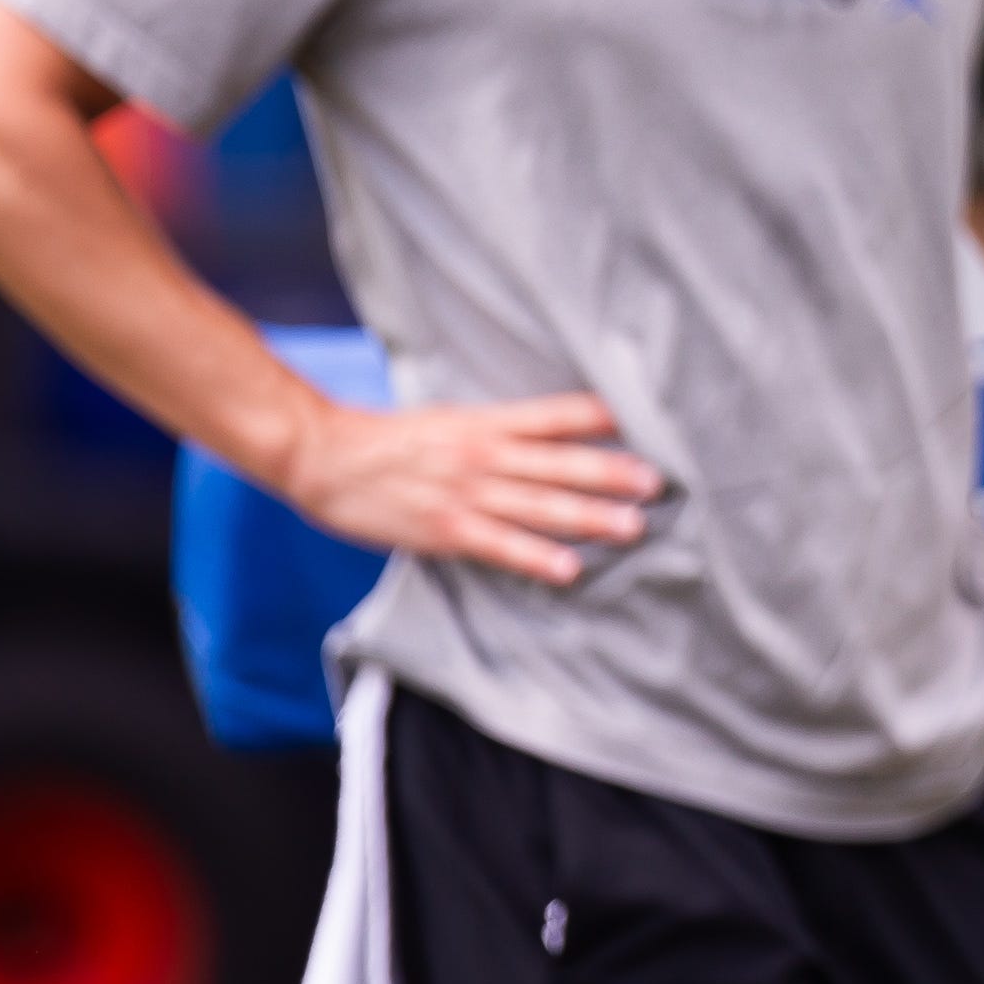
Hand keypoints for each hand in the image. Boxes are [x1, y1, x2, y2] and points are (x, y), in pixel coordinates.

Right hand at [276, 390, 661, 587]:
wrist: (324, 456)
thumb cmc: (391, 439)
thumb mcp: (451, 418)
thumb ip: (500, 429)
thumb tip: (552, 436)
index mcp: (486, 422)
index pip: (556, 415)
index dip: (601, 417)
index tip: (645, 421)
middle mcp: (484, 455)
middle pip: (560, 462)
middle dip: (612, 473)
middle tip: (658, 481)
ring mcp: (466, 494)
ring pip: (540, 506)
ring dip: (589, 517)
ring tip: (633, 526)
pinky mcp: (446, 531)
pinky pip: (500, 547)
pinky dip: (536, 558)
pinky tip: (570, 569)